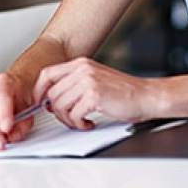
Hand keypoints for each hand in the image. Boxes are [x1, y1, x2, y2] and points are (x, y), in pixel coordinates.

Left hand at [33, 57, 157, 128]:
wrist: (148, 96)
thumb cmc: (125, 93)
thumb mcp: (96, 79)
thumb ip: (74, 84)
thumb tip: (51, 99)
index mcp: (80, 63)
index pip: (47, 74)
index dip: (39, 90)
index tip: (39, 103)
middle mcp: (82, 69)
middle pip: (52, 93)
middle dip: (57, 112)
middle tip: (71, 119)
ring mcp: (87, 81)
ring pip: (60, 105)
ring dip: (69, 120)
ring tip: (82, 121)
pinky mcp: (94, 96)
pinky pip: (74, 114)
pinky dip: (79, 124)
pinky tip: (90, 124)